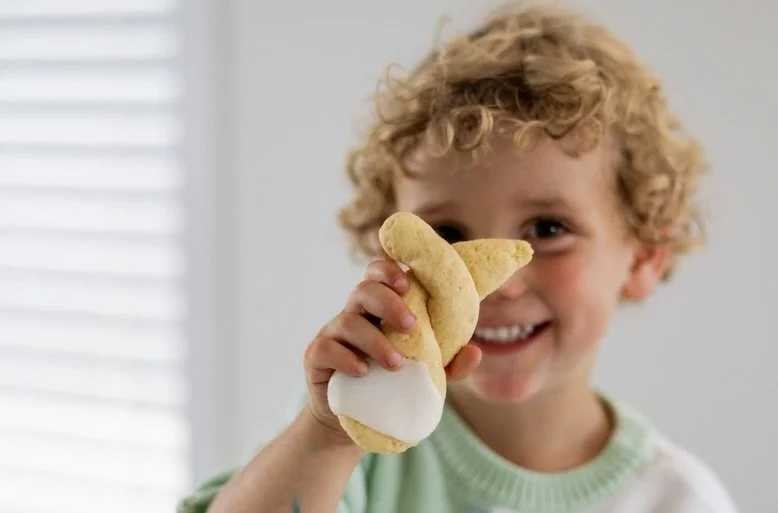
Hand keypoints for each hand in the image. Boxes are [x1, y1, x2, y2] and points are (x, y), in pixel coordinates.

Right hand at [303, 256, 481, 439]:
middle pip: (363, 290)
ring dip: (375, 340)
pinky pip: (327, 349)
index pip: (378, 274)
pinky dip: (347, 359)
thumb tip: (475, 352)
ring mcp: (333, 334)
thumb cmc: (392, 387)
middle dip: (388, 302)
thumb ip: (450, 364)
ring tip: (396, 364)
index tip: (407, 283)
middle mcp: (354, 314)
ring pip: (348, 321)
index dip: (389, 271)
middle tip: (411, 325)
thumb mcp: (427, 376)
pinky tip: (364, 372)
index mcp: (378, 309)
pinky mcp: (317, 357)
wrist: (355, 421)